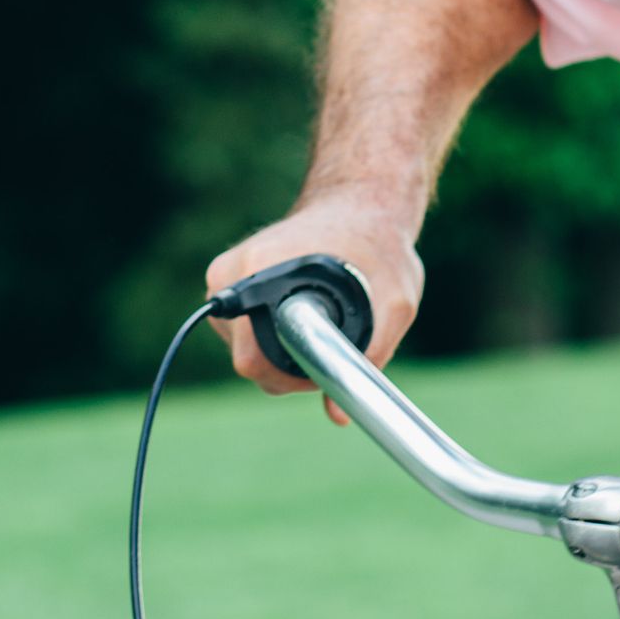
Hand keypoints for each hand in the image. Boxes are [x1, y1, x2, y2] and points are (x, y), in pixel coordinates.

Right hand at [203, 187, 424, 424]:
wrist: (358, 204)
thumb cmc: (378, 246)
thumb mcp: (395, 301)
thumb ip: (372, 356)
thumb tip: (338, 414)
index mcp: (260, 268)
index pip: (253, 357)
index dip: (294, 376)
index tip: (327, 364)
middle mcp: (230, 272)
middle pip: (248, 359)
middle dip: (290, 368)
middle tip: (333, 345)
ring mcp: (224, 277)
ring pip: (246, 351)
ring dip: (284, 352)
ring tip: (322, 322)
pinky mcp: (227, 283)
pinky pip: (246, 335)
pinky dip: (275, 338)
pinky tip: (302, 314)